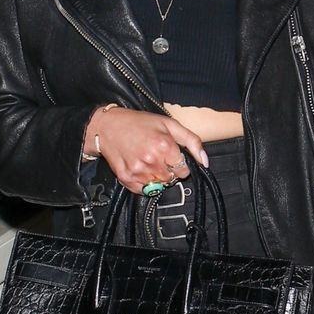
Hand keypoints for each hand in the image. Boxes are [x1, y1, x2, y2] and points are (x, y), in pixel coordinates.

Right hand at [84, 106, 208, 194]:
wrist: (108, 125)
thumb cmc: (139, 123)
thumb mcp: (170, 124)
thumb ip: (192, 141)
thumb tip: (205, 161)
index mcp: (164, 145)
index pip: (183, 170)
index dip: (179, 164)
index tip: (172, 158)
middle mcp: (151, 160)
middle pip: (171, 180)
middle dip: (168, 172)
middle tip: (159, 159)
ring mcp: (137, 170)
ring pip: (157, 186)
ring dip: (156, 178)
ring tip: (148, 162)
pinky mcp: (125, 177)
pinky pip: (142, 190)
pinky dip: (143, 183)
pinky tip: (139, 169)